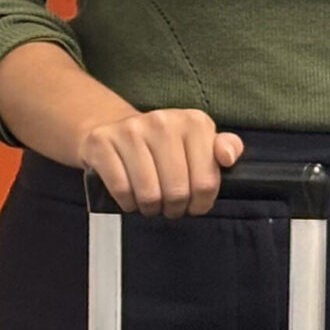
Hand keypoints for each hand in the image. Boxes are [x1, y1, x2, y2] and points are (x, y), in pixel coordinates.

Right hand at [78, 109, 242, 215]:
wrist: (115, 129)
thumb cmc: (164, 145)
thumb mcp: (200, 143)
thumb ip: (226, 148)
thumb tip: (227, 157)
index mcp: (194, 122)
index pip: (206, 182)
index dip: (201, 203)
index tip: (194, 204)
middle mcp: (163, 120)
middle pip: (178, 191)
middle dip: (175, 208)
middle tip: (170, 207)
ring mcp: (130, 130)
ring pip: (149, 193)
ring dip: (150, 208)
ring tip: (151, 203)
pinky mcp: (102, 142)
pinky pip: (121, 189)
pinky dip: (127, 202)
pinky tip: (131, 197)